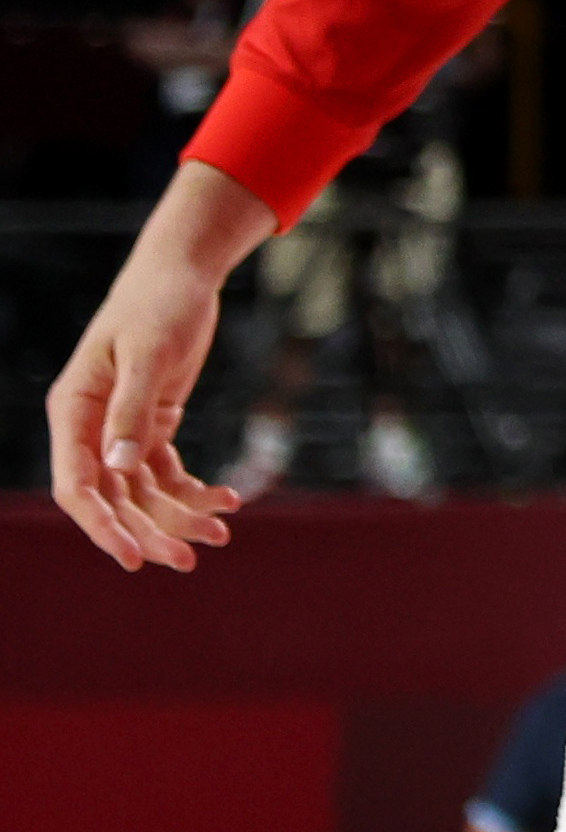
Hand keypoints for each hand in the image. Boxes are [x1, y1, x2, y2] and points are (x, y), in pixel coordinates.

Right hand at [48, 162, 275, 570]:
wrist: (183, 273)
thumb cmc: (159, 304)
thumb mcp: (147, 353)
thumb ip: (131, 410)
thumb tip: (117, 468)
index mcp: (73, 413)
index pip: (77, 487)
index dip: (102, 527)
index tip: (134, 558)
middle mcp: (91, 428)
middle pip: (114, 498)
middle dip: (151, 530)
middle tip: (193, 558)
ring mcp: (121, 430)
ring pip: (142, 492)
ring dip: (178, 516)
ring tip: (222, 532)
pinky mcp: (152, 424)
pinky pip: (166, 474)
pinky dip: (192, 491)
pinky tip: (227, 499)